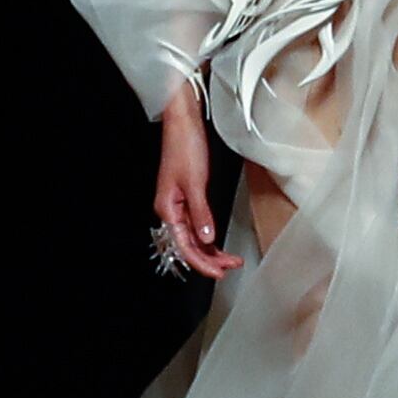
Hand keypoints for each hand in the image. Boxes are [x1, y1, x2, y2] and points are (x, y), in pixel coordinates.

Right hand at [152, 91, 240, 279]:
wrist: (183, 124)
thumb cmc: (183, 148)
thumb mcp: (195, 182)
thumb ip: (201, 213)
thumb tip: (207, 239)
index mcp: (167, 209)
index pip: (184, 245)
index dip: (202, 262)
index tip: (218, 272)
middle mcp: (171, 210)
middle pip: (189, 244)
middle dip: (209, 259)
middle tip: (229, 267)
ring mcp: (179, 205)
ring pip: (194, 236)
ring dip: (211, 249)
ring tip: (229, 259)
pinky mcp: (188, 198)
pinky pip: (197, 224)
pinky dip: (209, 236)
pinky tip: (218, 243)